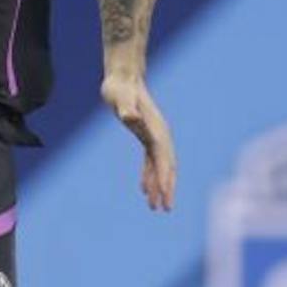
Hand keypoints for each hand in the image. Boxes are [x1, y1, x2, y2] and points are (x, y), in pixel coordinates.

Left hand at [102, 73, 175, 210]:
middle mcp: (159, 135)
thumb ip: (126, 107)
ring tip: (154, 207)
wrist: (123, 77)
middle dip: (167, 188)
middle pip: (167, 166)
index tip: (166, 197)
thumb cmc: (119, 88)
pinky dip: (149, 175)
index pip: (164, 160)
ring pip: (160, 166)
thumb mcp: (119, 97)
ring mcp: (154, 136)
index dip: (165, 179)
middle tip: (165, 209)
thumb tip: (131, 116)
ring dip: (158, 186)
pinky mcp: (146, 136)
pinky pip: (150, 161)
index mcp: (156, 130)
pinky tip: (143, 189)